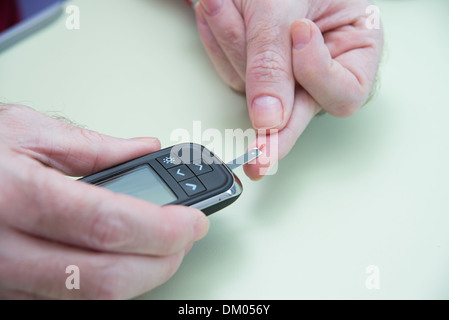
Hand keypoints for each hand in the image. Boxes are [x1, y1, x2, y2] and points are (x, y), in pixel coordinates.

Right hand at [0, 105, 208, 298]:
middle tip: (186, 236)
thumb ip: (95, 146)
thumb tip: (145, 149)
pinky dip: (108, 284)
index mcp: (15, 196)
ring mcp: (4, 279)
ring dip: (141, 275)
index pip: (108, 225)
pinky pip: (70, 302)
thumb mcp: (27, 131)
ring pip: (91, 299)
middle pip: (106, 277)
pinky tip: (123, 260)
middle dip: (163, 261)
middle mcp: (4, 249)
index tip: (194, 221)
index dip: (163, 228)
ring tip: (162, 245)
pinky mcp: (7, 292)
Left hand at [195, 0, 383, 178]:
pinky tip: (216, 13)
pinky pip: (232, 74)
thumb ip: (275, 61)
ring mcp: (285, 71)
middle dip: (269, 110)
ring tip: (220, 5)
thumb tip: (269, 119)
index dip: (320, 77)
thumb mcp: (284, 4)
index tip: (299, 36)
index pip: (346, 91)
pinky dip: (220, 44)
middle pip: (299, 107)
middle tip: (258, 157)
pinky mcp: (254, 70)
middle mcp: (321, 65)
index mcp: (354, 45)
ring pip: (258, 93)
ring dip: (232, 49)